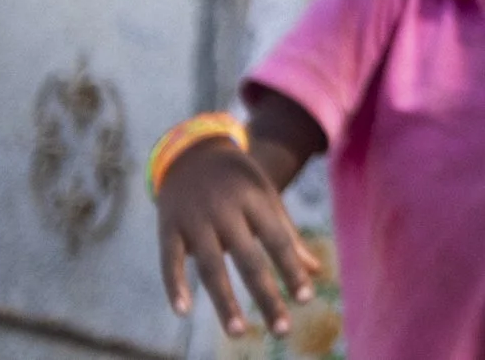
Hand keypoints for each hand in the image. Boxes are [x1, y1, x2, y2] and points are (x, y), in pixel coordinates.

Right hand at [155, 140, 317, 336]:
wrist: (193, 151)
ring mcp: (195, 218)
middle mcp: (227, 210)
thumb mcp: (266, 198)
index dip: (292, 269)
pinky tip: (183, 311)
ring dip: (224, 301)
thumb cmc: (239, 183)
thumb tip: (316, 271)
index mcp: (256, 200)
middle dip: (267, 295)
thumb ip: (287, 235)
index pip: (279, 240)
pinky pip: (170, 259)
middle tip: (283, 330)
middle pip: (249, 259)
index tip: (307, 299)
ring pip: (211, 265)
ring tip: (239, 332)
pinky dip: (174, 284)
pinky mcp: (167, 226)